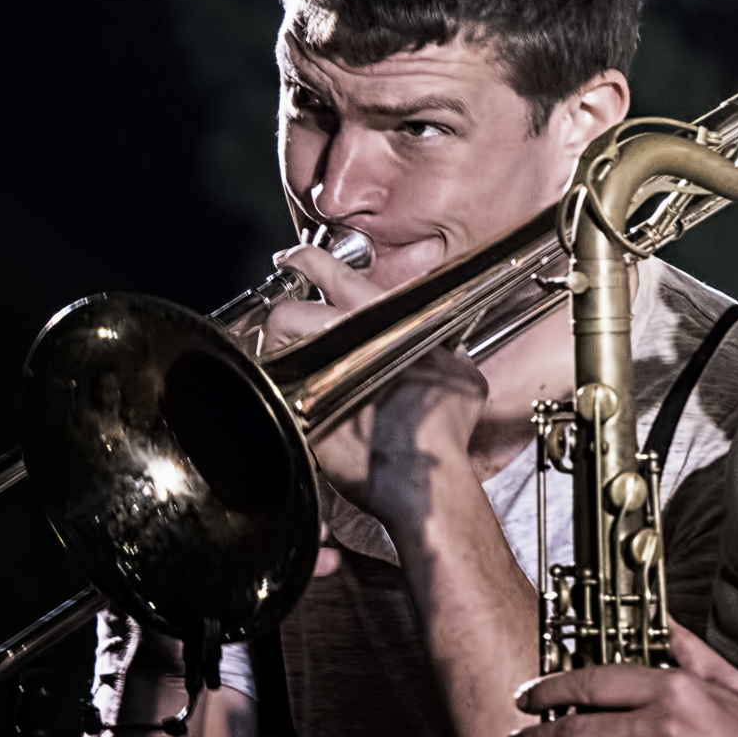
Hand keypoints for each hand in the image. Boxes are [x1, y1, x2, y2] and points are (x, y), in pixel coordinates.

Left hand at [264, 242, 486, 530]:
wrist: (423, 478)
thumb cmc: (443, 430)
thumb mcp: (461, 372)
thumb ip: (443, 347)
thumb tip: (440, 348)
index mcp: (386, 321)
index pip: (334, 274)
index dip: (308, 259)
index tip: (296, 257)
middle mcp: (346, 341)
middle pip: (289, 311)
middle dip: (284, 317)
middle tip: (287, 326)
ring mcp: (319, 375)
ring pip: (276, 346)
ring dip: (278, 352)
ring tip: (290, 366)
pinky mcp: (303, 411)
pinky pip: (278, 389)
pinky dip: (284, 392)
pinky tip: (299, 403)